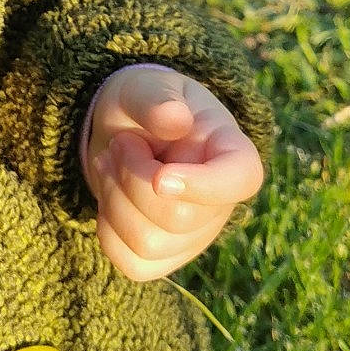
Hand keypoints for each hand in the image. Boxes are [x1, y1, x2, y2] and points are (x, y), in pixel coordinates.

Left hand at [83, 64, 263, 281]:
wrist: (127, 130)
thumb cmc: (146, 105)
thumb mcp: (146, 87)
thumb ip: (157, 98)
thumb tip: (176, 119)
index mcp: (230, 152)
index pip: (242, 179)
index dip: (205, 185)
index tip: (161, 176)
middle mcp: (221, 203)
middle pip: (179, 218)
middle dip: (132, 177)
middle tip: (121, 144)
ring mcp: (195, 236)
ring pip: (150, 244)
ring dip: (113, 198)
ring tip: (110, 162)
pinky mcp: (164, 257)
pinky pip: (132, 264)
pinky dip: (107, 229)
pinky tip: (109, 195)